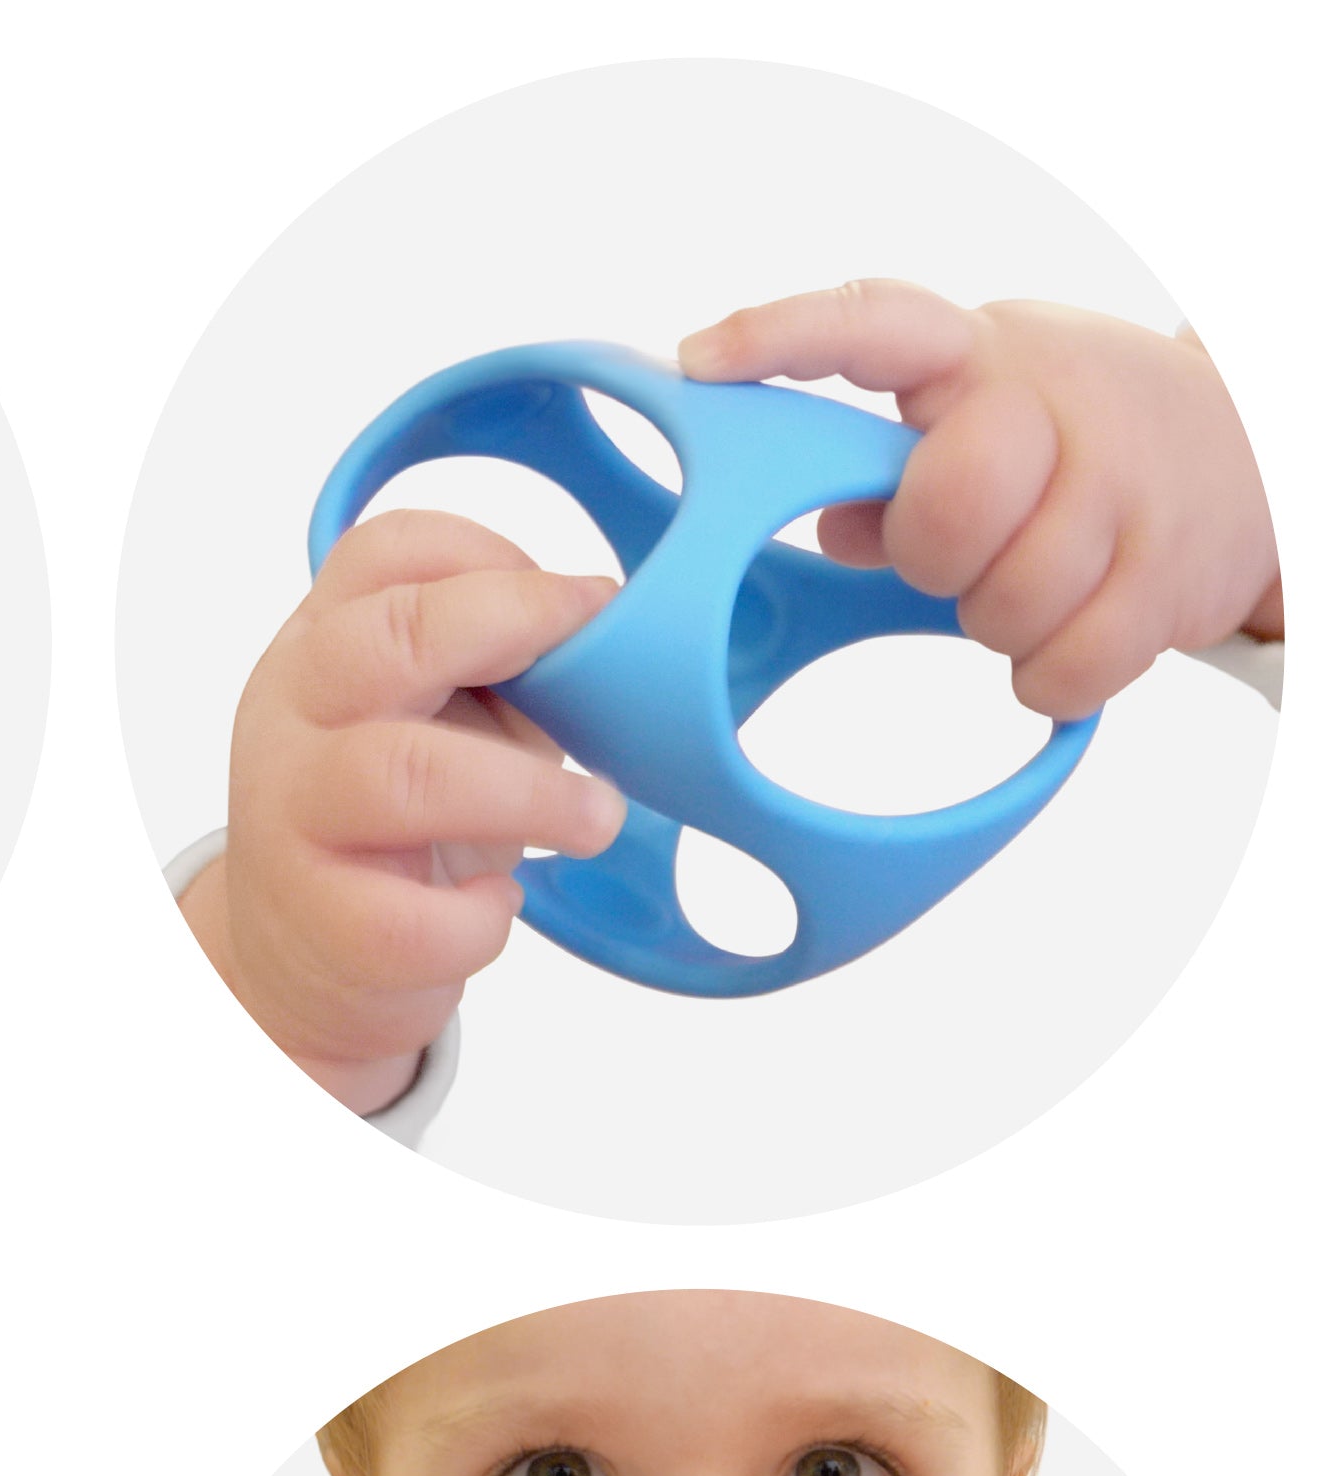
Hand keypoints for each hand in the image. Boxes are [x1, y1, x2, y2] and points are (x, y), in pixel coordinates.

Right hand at [186, 511, 626, 1115]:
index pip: (385, 554)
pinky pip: (411, 920)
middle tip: (610, 675)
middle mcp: (291, 718)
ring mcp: (293, 820)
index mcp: (320, 645)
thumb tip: (610, 648)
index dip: (494, 557)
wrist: (296, 954)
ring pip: (405, 775)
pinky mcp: (319, 925)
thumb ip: (492, 673)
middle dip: (514, 632)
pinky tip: (495, 907)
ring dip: (530, 792)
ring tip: (597, 818)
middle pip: (389, 640)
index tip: (585, 602)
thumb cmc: (387, 825)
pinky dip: (478, 919)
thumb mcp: (427, 720)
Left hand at [680, 280, 1279, 718]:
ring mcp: (1127, 484)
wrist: (1252, 454)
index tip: (702, 359)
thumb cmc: (1073, 445)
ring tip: (1034, 583)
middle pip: (953, 500)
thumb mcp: (981, 423)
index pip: (879, 322)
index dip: (786, 337)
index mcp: (980, 357)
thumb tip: (833, 520)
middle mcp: (1055, 401)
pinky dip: (1053, 675)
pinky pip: (1067, 669)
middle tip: (963, 557)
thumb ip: (889, 471)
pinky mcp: (1174, 574)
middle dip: (938, 555)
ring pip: (1011, 601)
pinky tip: (1073, 631)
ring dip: (1002, 622)